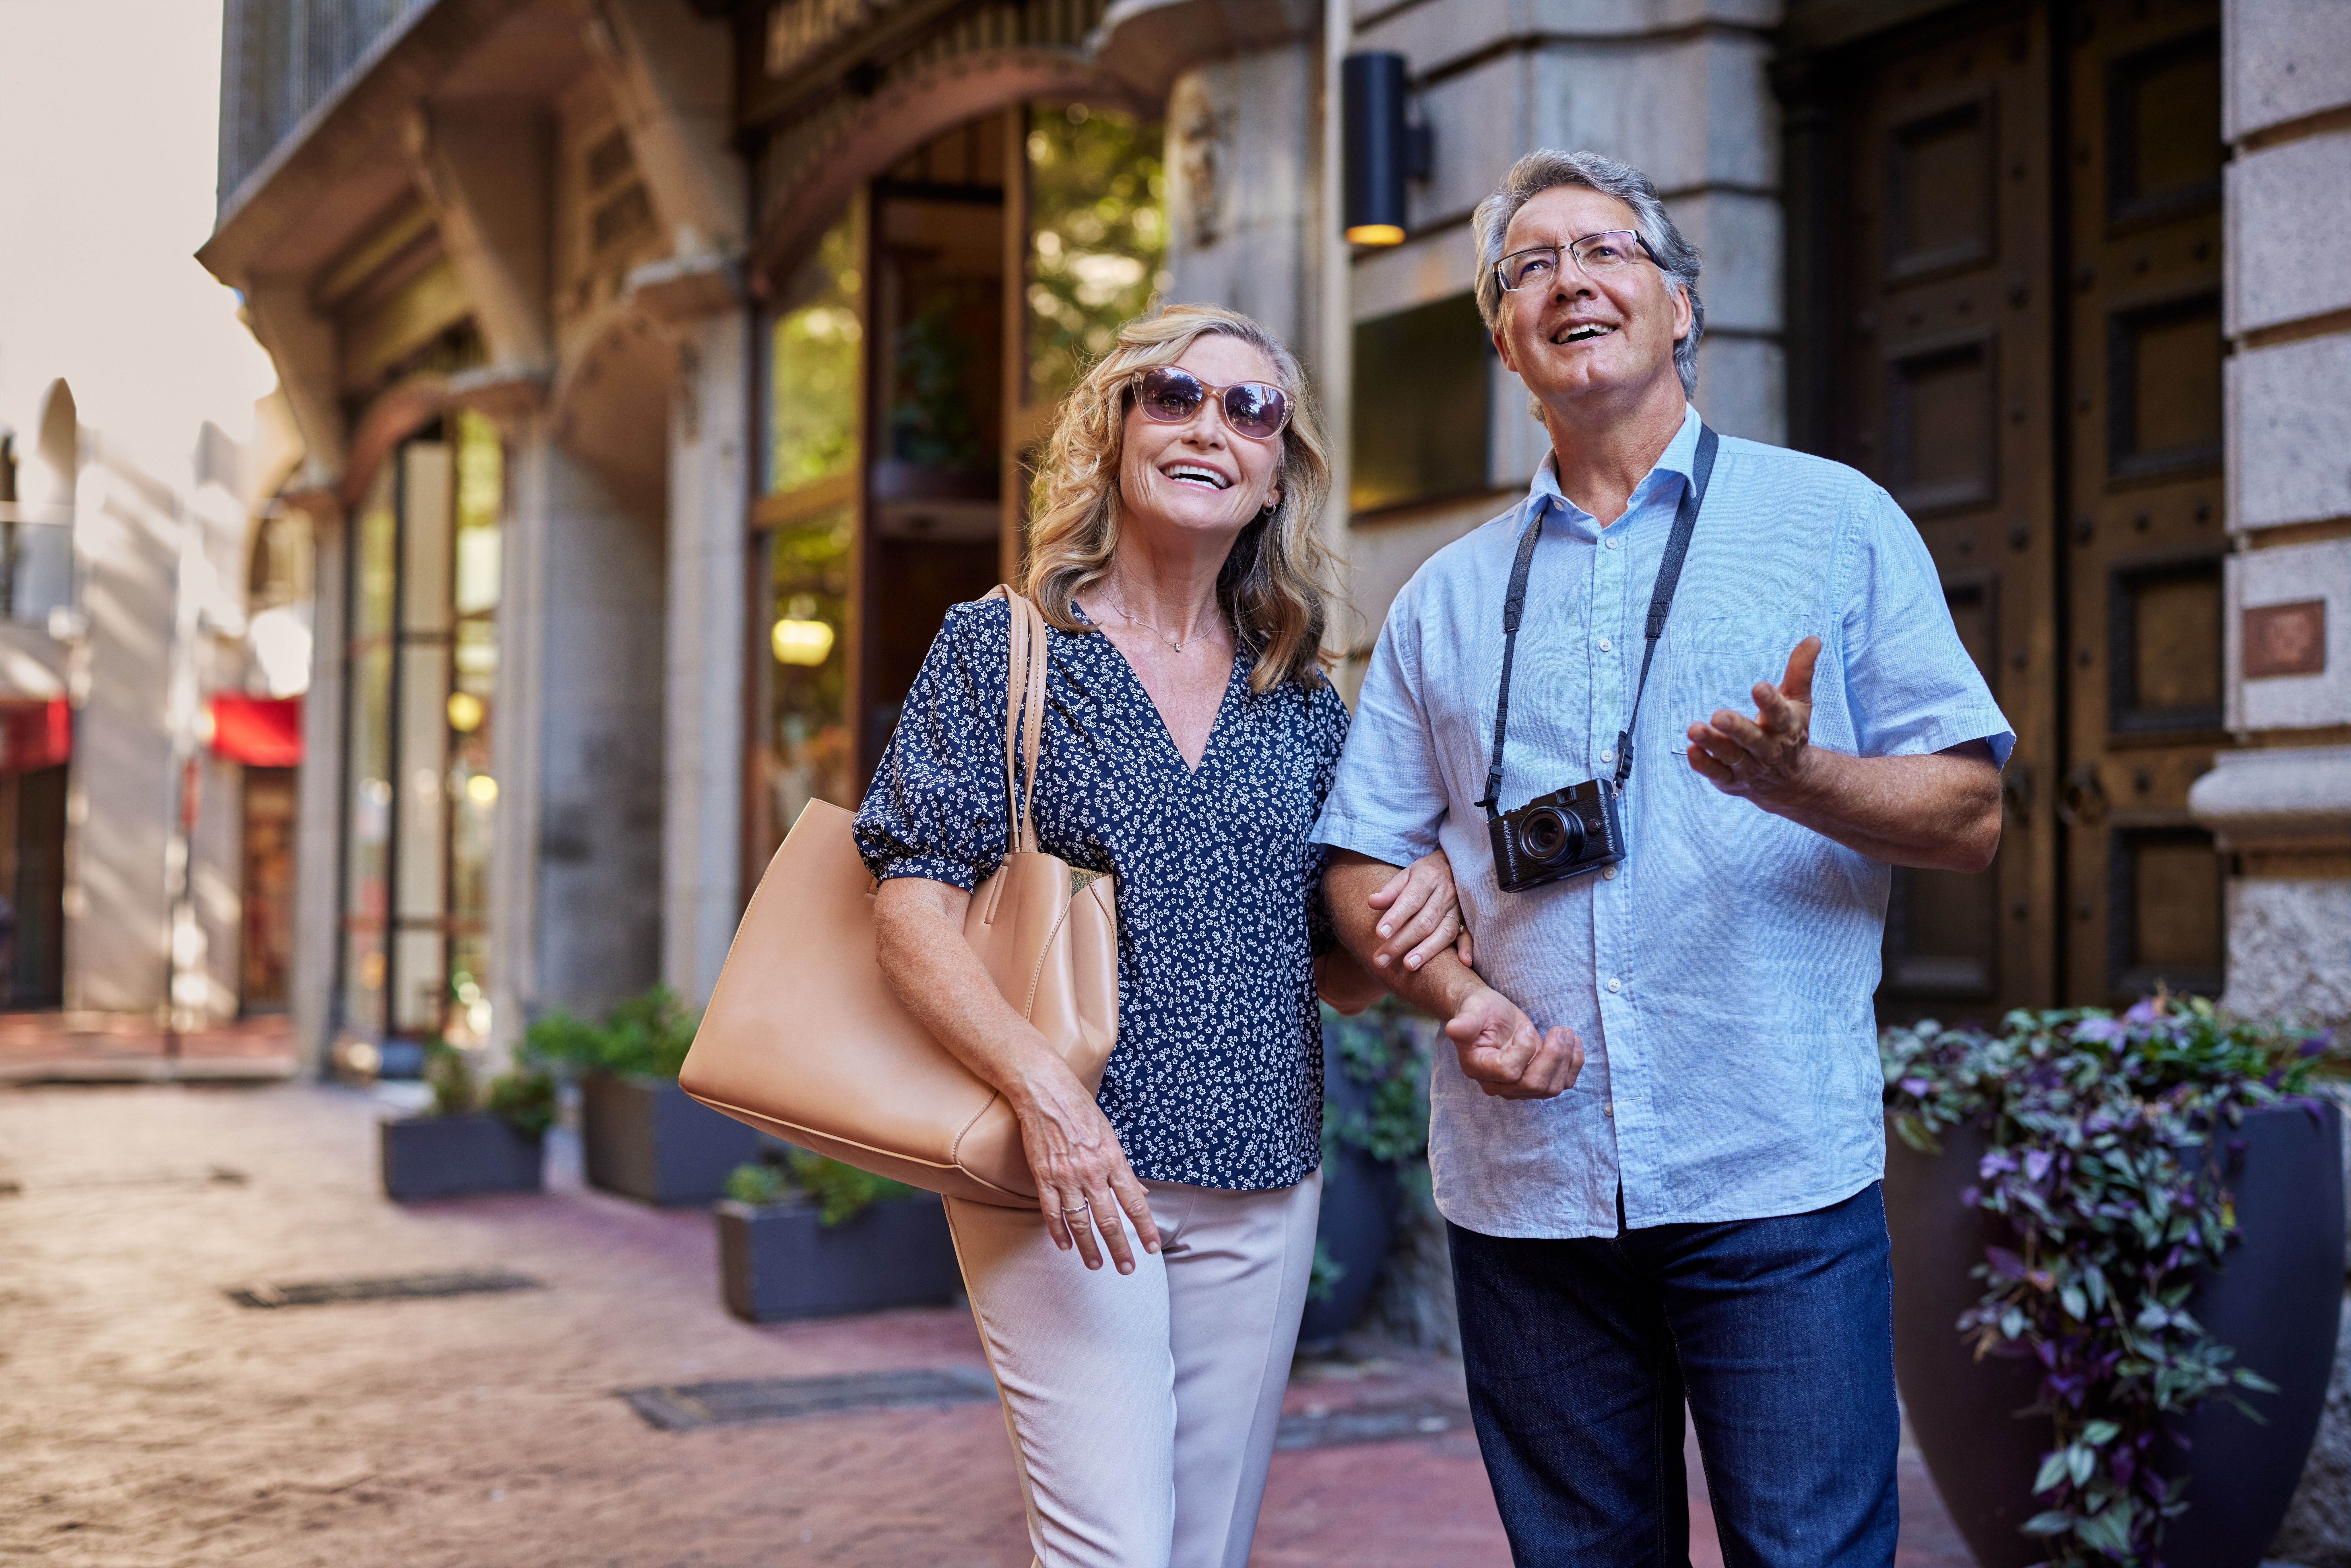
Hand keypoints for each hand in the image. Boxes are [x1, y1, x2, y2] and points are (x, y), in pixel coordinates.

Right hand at [1011, 1063, 1160, 1272]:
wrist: (1046, 1092)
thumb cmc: (1081, 1110)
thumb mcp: (1111, 1136)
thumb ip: (1124, 1169)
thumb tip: (1141, 1193)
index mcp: (1113, 1160)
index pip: (1134, 1202)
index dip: (1145, 1227)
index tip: (1152, 1248)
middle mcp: (1092, 1171)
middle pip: (1109, 1219)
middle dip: (1119, 1248)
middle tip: (1126, 1268)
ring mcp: (1066, 1176)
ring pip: (1080, 1221)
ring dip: (1089, 1247)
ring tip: (1095, 1264)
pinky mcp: (1044, 1176)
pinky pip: (1052, 1211)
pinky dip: (1059, 1232)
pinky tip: (1065, 1245)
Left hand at [1367, 850, 1474, 973]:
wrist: (1455, 866)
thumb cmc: (1424, 873)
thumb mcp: (1406, 874)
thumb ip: (1390, 890)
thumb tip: (1372, 902)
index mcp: (1427, 878)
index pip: (1410, 901)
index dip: (1396, 918)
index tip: (1380, 934)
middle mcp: (1445, 893)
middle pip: (1424, 922)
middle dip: (1402, 942)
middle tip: (1382, 960)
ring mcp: (1459, 907)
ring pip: (1445, 931)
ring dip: (1427, 950)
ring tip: (1408, 966)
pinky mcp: (1469, 919)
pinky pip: (1469, 934)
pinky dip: (1467, 948)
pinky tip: (1463, 963)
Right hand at [1444, 983, 1580, 1099]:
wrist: (1488, 1015)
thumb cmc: (1479, 1010)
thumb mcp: (1472, 1010)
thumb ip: (1465, 1022)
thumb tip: (1454, 1029)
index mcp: (1478, 1068)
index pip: (1509, 1072)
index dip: (1524, 1050)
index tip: (1526, 1027)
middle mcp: (1497, 1084)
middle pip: (1533, 1085)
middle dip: (1553, 1056)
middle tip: (1561, 1029)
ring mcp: (1518, 1088)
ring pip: (1550, 1088)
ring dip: (1565, 1060)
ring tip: (1566, 1032)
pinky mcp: (1536, 1082)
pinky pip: (1562, 1084)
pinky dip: (1573, 1066)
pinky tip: (1574, 1043)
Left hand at [1686, 635, 1823, 805]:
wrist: (1789, 780)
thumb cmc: (1789, 731)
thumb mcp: (1798, 702)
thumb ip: (1801, 671)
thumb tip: (1813, 638)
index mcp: (1786, 727)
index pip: (1779, 714)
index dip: (1770, 701)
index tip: (1759, 687)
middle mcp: (1768, 749)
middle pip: (1752, 739)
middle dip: (1736, 728)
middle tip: (1718, 715)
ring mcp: (1749, 767)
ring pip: (1730, 756)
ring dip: (1712, 744)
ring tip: (1694, 729)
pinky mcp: (1732, 781)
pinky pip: (1717, 773)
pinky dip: (1703, 764)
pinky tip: (1691, 749)